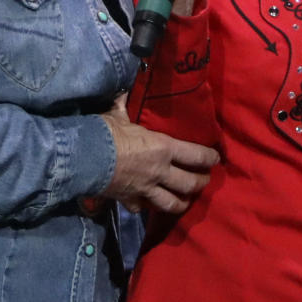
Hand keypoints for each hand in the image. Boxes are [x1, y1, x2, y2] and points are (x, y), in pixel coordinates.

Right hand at [100, 96, 218, 213]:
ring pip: (171, 203)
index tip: (216, 159)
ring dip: (181, 203)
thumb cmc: (107, 133)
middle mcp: (160, 171)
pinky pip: (142, 207)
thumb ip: (123, 107)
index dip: (209, 158)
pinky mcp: (130, 200)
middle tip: (204, 181)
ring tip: (185, 202)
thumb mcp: (118, 115)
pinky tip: (146, 205)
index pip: (195, 155)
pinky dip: (145, 206)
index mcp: (163, 148)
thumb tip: (120, 94)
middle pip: (189, 183)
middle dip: (200, 182)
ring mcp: (146, 189)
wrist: (85, 158)